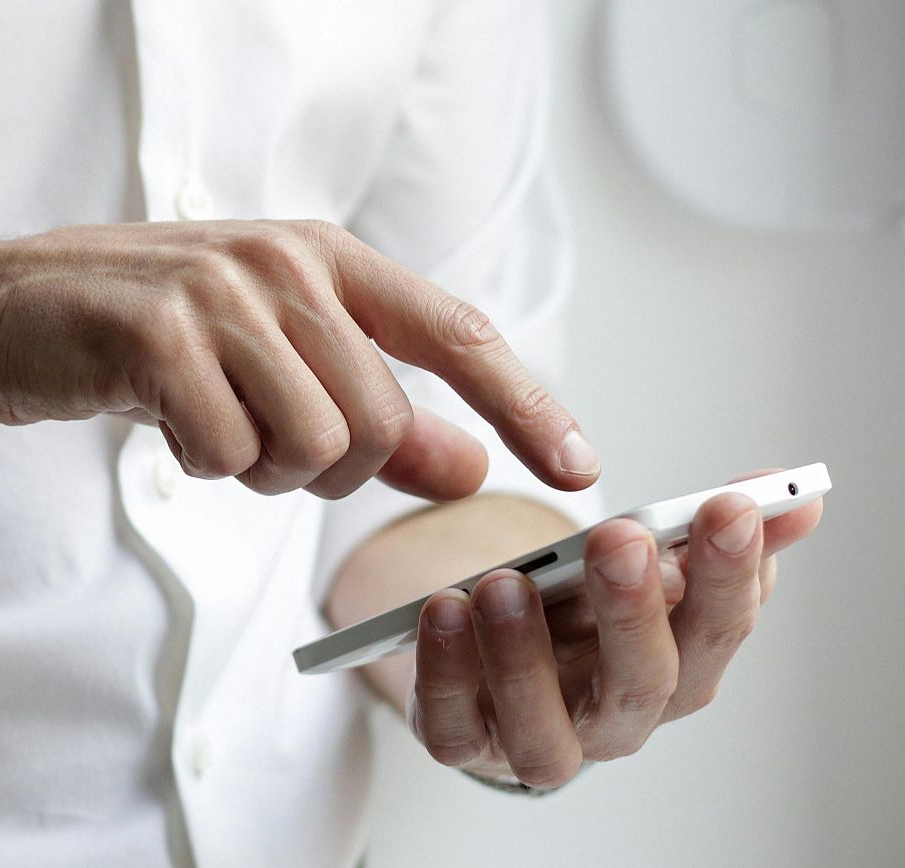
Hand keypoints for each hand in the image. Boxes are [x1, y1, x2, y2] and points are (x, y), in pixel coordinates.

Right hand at [0, 220, 599, 499]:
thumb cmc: (140, 336)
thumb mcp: (267, 361)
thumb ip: (374, 411)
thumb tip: (469, 466)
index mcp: (324, 256)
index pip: (457, 333)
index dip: (526, 404)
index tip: (578, 468)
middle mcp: (284, 262)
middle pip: (378, 422)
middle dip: (327, 468)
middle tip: (257, 443)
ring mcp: (220, 294)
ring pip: (312, 446)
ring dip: (259, 470)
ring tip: (207, 423)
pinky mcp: (158, 336)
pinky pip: (229, 455)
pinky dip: (201, 465)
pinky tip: (161, 421)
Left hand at [405, 471, 824, 787]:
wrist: (495, 658)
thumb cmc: (580, 615)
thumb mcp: (642, 566)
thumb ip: (707, 533)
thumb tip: (796, 495)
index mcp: (675, 670)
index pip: (717, 630)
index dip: (729, 573)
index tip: (726, 506)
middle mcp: (615, 720)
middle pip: (641, 685)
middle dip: (634, 611)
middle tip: (620, 539)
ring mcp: (537, 740)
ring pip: (544, 730)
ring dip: (524, 655)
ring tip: (504, 583)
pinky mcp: (464, 743)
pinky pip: (452, 728)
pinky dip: (445, 674)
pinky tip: (442, 610)